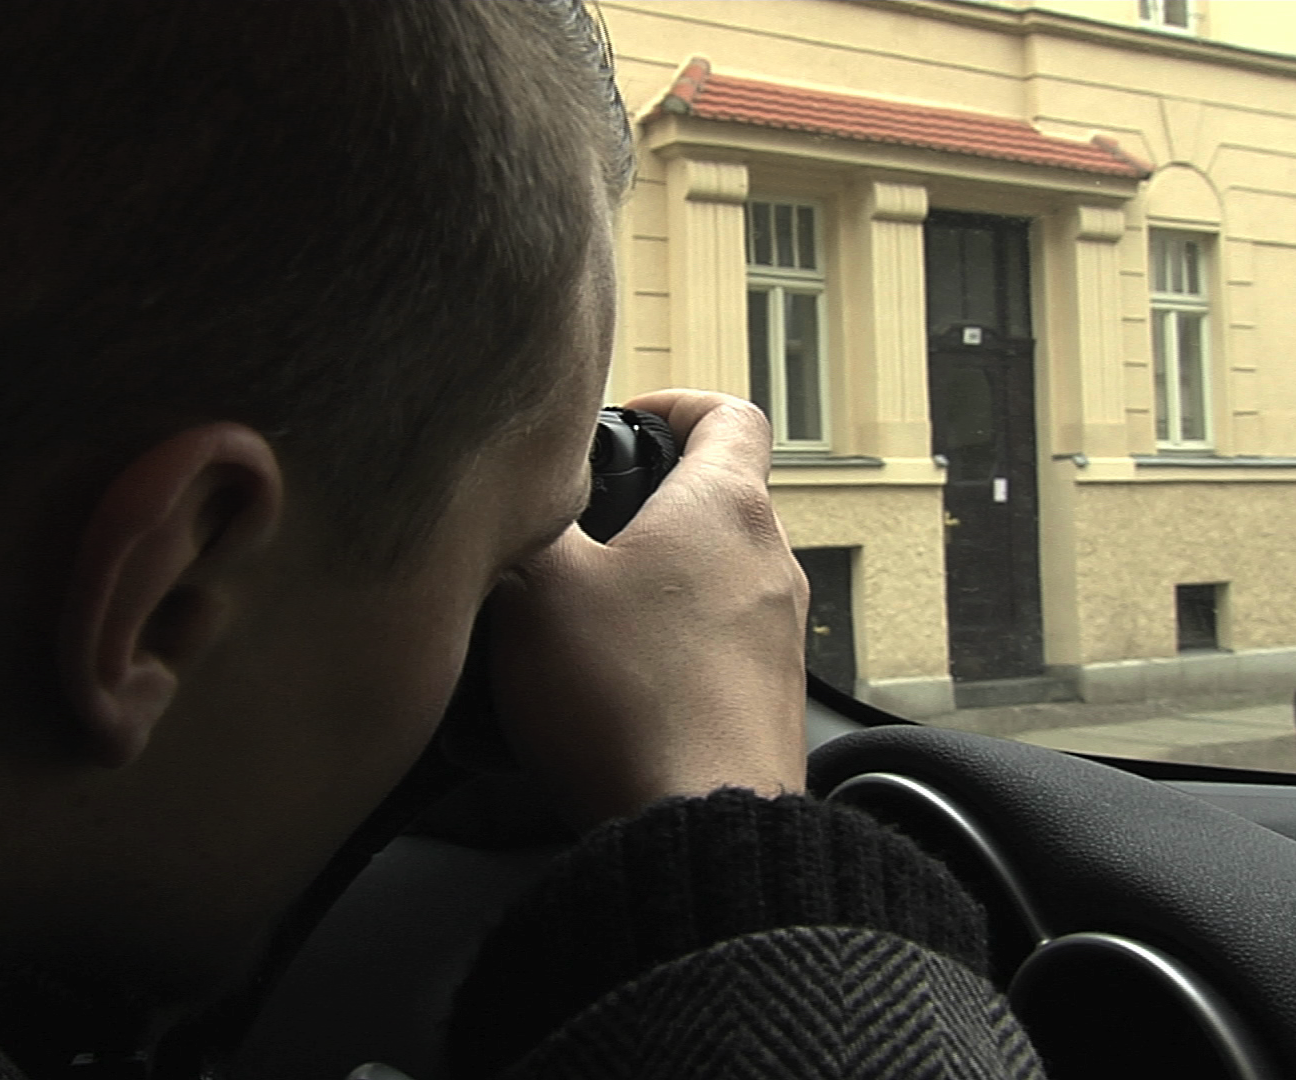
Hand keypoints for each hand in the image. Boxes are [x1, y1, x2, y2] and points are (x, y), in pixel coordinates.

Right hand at [485, 390, 810, 831]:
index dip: (677, 403)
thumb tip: (516, 496)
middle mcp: (771, 564)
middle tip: (579, 535)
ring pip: (713, 584)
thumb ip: (525, 523)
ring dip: (653, 590)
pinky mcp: (767, 705)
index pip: (731, 414)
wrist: (699, 829)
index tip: (631, 423)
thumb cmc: (626, 699)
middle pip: (718, 502)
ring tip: (578, 624)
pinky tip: (604, 697)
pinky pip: (714, 656)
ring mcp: (779, 640)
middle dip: (649, 510)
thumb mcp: (537, 589)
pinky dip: (665, 657)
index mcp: (725, 509)